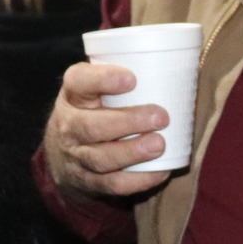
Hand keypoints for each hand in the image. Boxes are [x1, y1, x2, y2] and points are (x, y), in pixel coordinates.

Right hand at [42, 62, 173, 200]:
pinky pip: (112, 184)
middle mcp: (68, 125)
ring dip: (132, 152)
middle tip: (161, 117)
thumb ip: (124, 75)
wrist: (62, 155)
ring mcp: (76, 156)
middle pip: (91, 125)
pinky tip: (161, 171)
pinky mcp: (88, 182)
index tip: (132, 79)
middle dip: (128, 122)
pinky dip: (138, 180)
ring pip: (101, 158)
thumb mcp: (95, 90)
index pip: (78, 81)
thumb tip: (180, 58)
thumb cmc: (93, 111)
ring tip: (160, 144)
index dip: (102, 79)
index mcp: (72, 95)